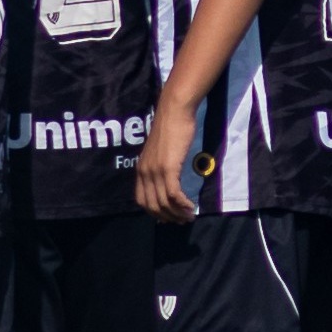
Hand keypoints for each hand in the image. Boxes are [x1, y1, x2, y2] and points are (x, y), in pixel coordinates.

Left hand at [134, 95, 200, 223]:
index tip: (168, 217)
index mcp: (141, 169)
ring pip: (164, 203)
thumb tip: (167, 182)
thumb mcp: (160, 152)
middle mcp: (144, 172)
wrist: (174, 111)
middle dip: (168, 217)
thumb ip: (160, 167)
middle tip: (182, 221)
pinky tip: (190, 207)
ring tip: (189, 217)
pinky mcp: (168, 168)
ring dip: (178, 213)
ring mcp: (155, 171)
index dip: (154, 213)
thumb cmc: (171, 128)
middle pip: (152, 205)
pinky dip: (182, 204)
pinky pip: (173, 194)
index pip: (141, 200)